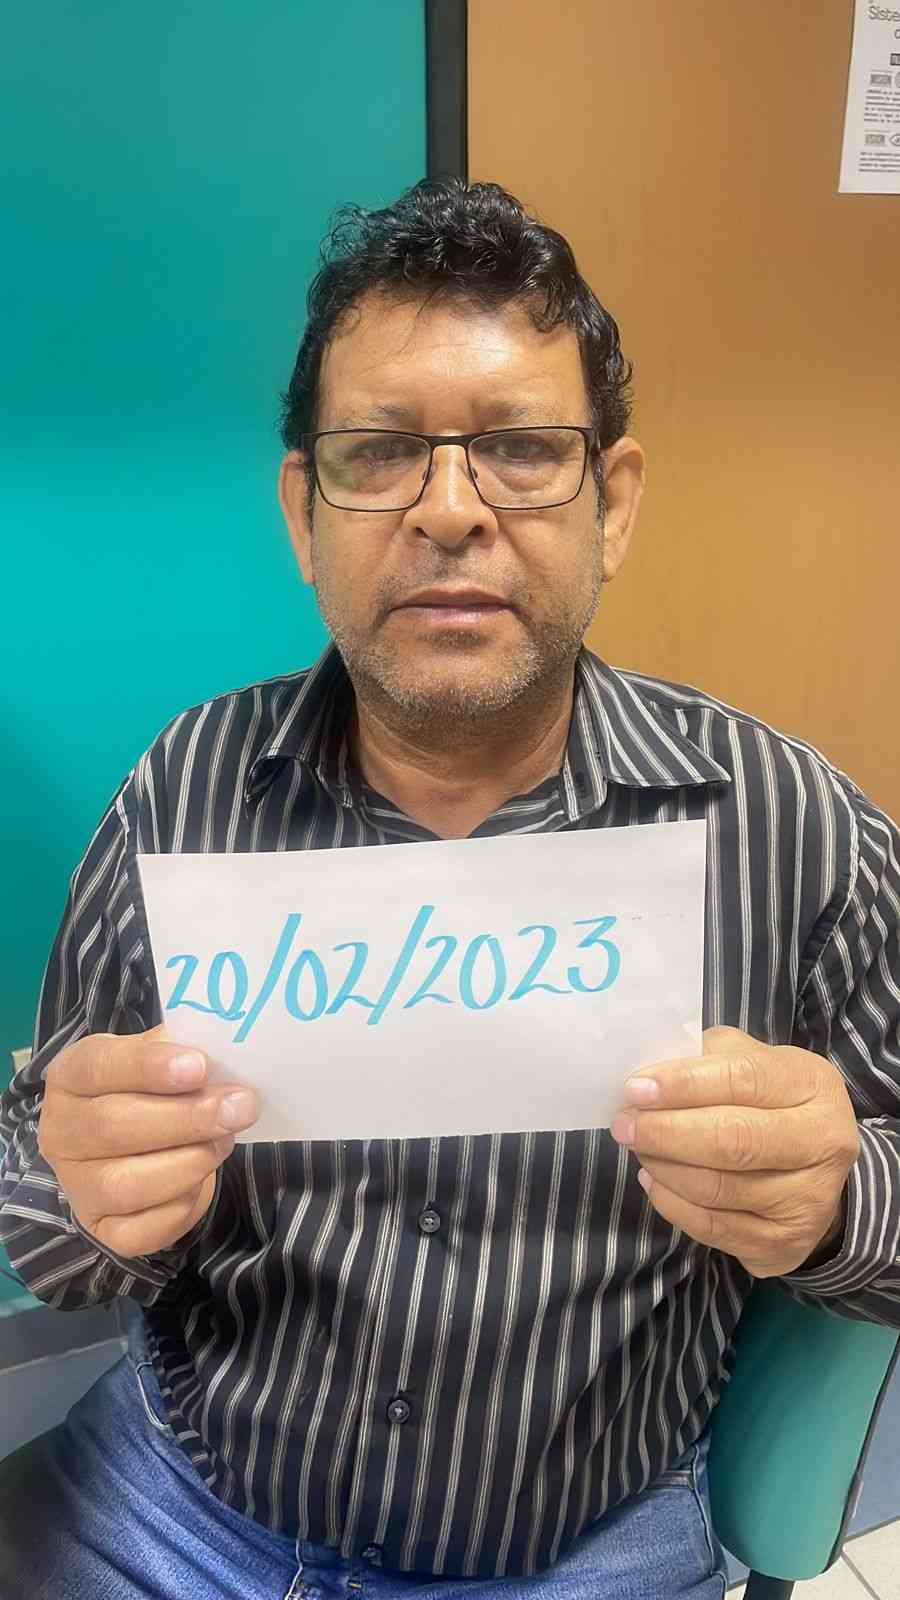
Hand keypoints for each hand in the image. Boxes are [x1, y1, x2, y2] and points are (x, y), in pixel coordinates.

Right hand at [37, 1025, 258, 1256]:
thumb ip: (183, 1049)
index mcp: (70, 1077)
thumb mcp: (161, 1057)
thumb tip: (221, 1051)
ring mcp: (78, 1187)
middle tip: (240, 1107)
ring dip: (190, 1161)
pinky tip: (203, 1178)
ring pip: (126, 1184)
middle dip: (186, 1118)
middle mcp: (61, 1133)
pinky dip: (182, 1205)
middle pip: (112, 1126)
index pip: (97, 1066)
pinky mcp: (103, 1230)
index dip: (147, 1066)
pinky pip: (143, 1229)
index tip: (199, 1067)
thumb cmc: (154, 1091)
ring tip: (225, 1140)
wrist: (146, 1144)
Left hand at [611, 1026, 859, 1277]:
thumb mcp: (754, 1063)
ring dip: (662, 1166)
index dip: (684, 1084)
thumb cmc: (771, 1102)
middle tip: (624, 1124)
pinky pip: (711, 1227)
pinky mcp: (784, 1244)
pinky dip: (671, 1203)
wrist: (814, 1173)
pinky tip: (654, 1181)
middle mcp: (824, 1143)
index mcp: (814, 1086)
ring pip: (716, 1187)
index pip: (743, 1079)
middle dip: (666, 1131)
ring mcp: (807, 1200)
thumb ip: (708, 1058)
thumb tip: (648, 1076)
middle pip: (732, 1139)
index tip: (635, 1089)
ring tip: (638, 1148)